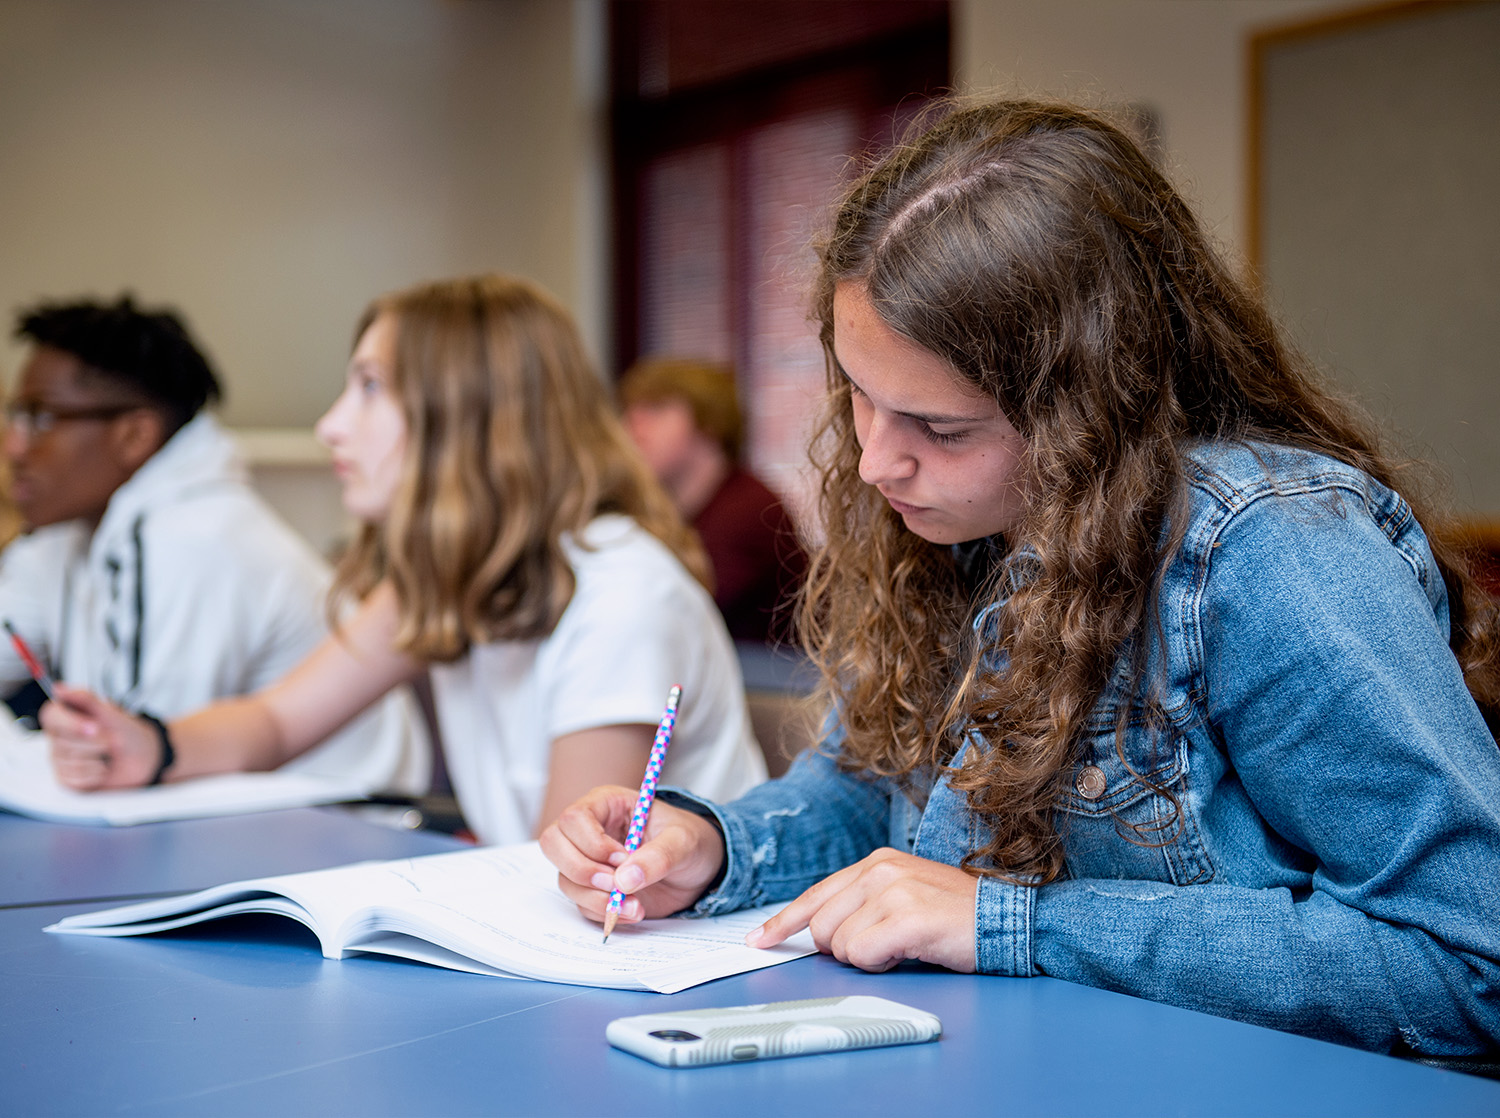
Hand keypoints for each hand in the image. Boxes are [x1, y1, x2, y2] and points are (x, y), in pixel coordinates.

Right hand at [41, 684, 161, 790]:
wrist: (143, 758)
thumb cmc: (127, 733)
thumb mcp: (111, 713)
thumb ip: (85, 699)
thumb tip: (59, 689)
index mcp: (66, 718)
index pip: (50, 716)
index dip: (71, 723)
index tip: (95, 726)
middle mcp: (59, 738)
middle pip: (63, 743)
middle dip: (95, 743)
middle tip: (110, 740)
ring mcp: (61, 760)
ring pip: (71, 762)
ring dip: (98, 758)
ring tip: (107, 754)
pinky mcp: (67, 779)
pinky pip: (76, 778)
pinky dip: (96, 774)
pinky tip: (103, 768)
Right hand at [539, 785, 725, 926]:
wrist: (700, 869)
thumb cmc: (690, 841)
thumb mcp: (683, 842)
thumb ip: (658, 856)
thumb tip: (625, 880)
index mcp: (608, 804)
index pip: (575, 817)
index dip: (592, 843)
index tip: (623, 859)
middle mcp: (590, 830)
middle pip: (554, 844)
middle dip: (582, 870)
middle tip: (616, 885)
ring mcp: (588, 860)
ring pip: (566, 879)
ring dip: (596, 899)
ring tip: (636, 905)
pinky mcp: (594, 889)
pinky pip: (581, 904)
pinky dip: (604, 913)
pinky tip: (634, 911)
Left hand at [747, 848, 978, 973]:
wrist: (1007, 919)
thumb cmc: (954, 916)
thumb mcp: (902, 896)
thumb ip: (862, 905)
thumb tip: (819, 933)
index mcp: (875, 863)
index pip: (814, 895)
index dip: (784, 922)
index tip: (759, 939)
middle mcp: (880, 870)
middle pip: (821, 927)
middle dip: (843, 950)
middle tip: (883, 948)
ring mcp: (893, 891)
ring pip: (841, 946)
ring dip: (868, 959)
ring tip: (903, 947)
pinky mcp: (907, 917)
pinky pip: (863, 955)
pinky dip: (882, 964)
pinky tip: (908, 952)